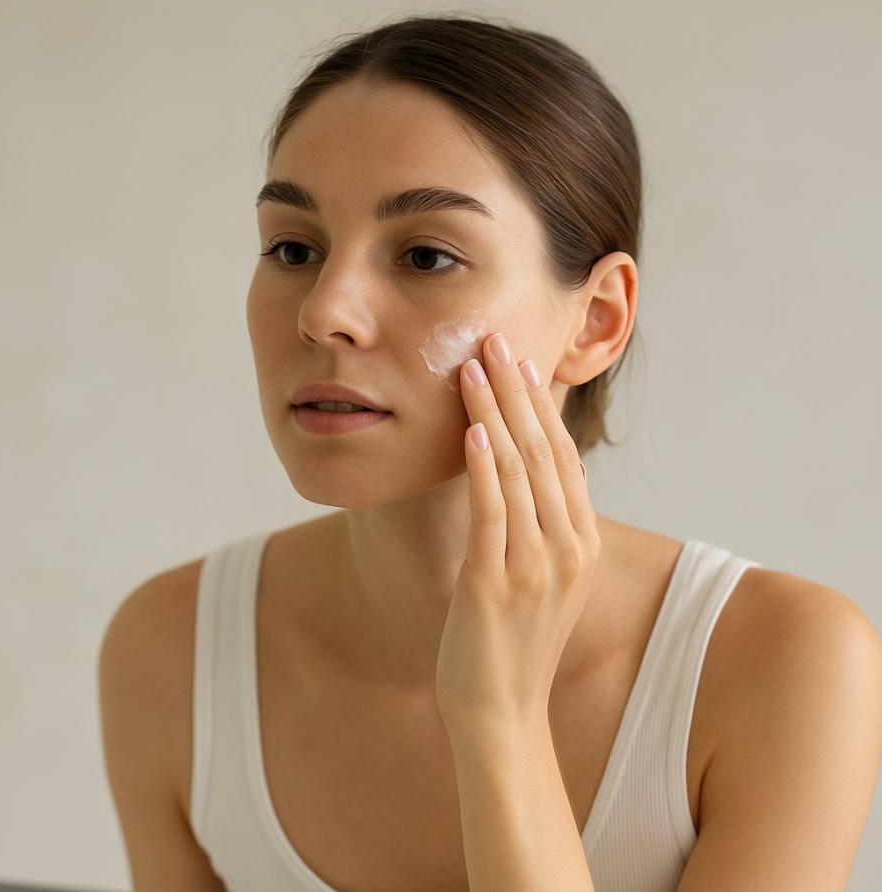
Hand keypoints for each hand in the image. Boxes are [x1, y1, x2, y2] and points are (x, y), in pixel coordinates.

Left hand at [434, 331, 600, 732]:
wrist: (500, 712)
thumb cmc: (511, 642)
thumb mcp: (542, 579)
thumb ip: (545, 526)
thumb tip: (539, 473)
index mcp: (581, 542)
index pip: (563, 455)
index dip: (541, 404)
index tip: (520, 359)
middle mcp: (567, 547)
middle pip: (544, 450)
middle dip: (516, 390)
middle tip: (494, 340)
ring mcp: (535, 565)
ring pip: (517, 469)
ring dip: (494, 412)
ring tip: (474, 366)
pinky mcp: (495, 581)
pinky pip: (492, 511)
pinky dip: (482, 466)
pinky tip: (470, 429)